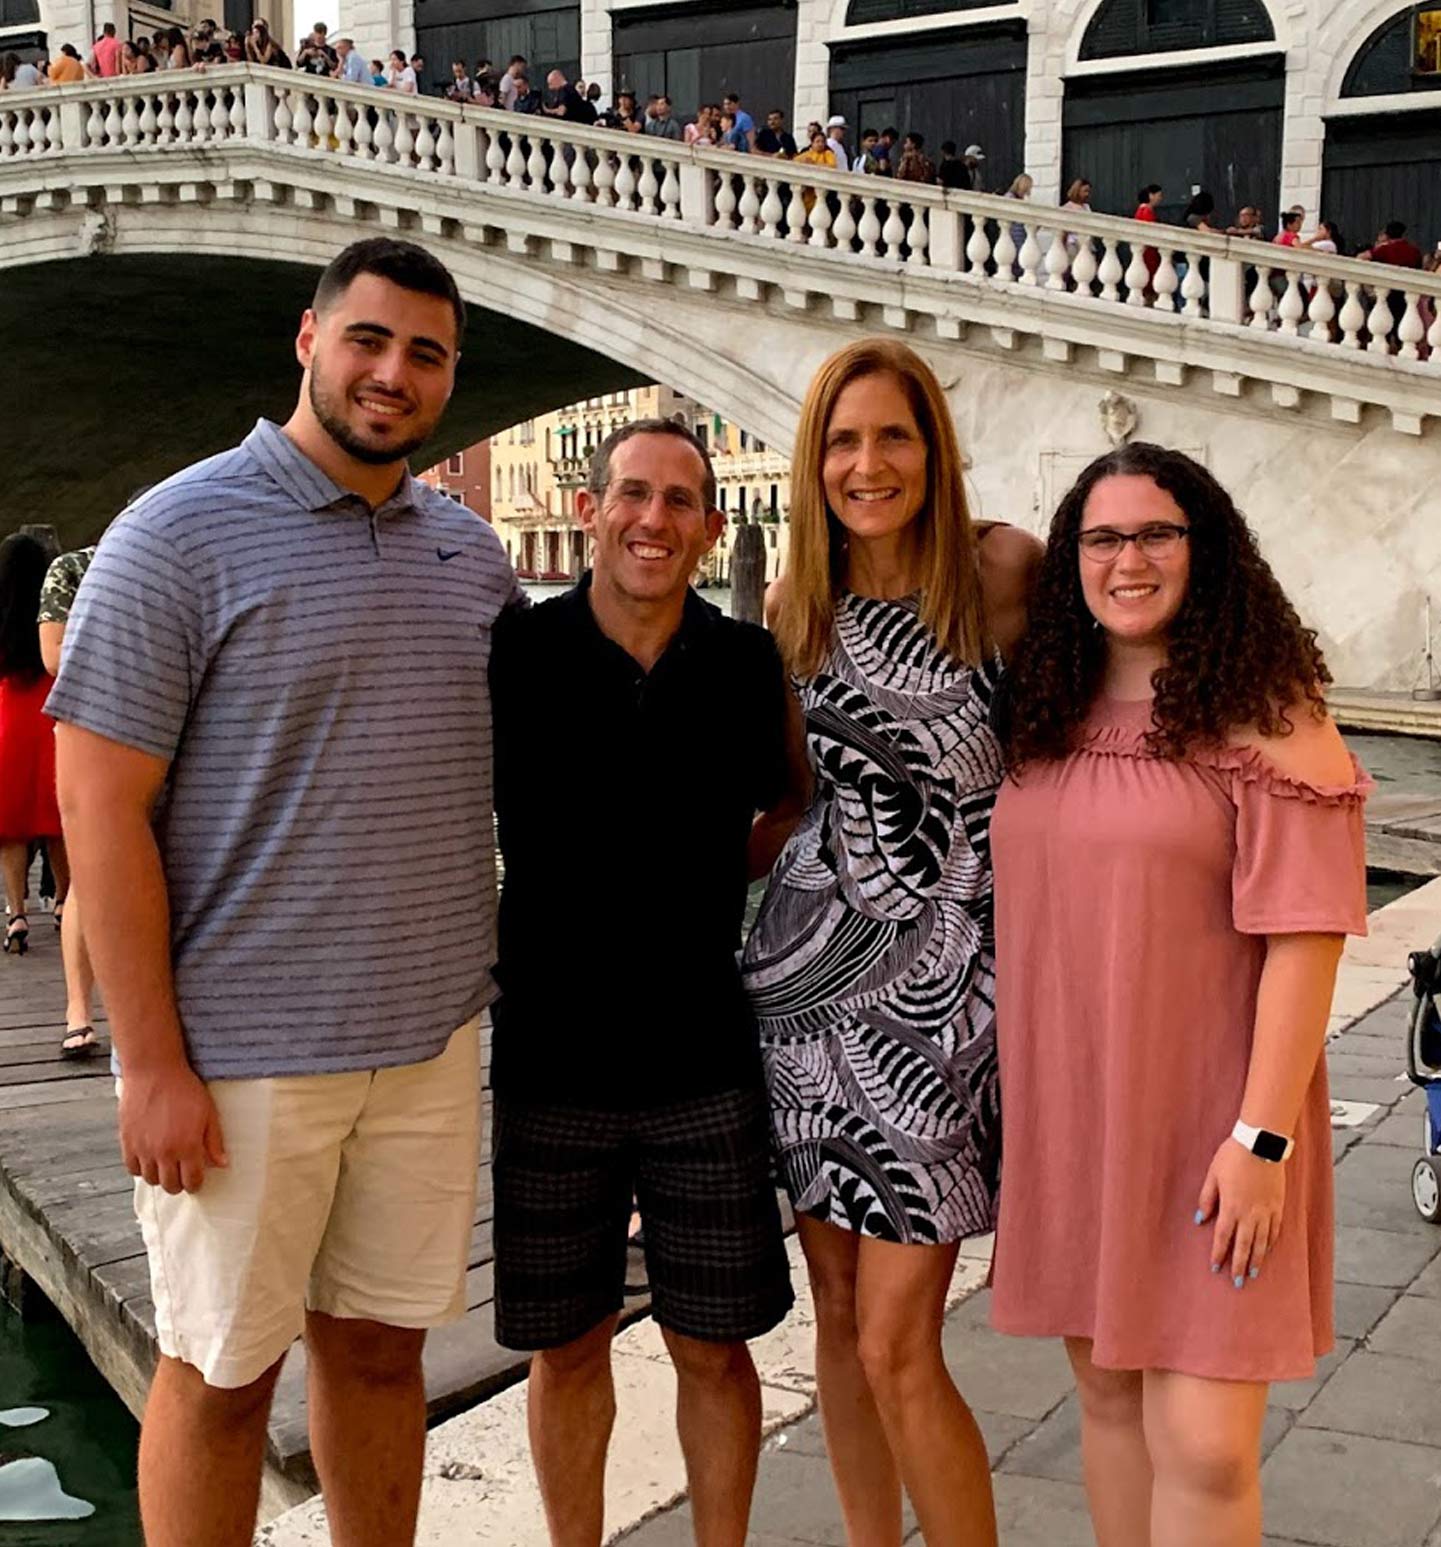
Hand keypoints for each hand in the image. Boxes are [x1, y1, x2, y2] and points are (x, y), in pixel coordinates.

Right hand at [118, 1063, 227, 1194]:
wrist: (155, 1071)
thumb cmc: (184, 1089)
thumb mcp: (208, 1113)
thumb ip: (214, 1142)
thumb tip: (222, 1164)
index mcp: (187, 1146)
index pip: (191, 1181)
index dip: (196, 1183)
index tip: (197, 1178)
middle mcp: (164, 1152)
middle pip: (170, 1186)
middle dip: (179, 1183)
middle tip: (182, 1174)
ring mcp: (143, 1148)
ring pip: (151, 1179)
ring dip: (160, 1176)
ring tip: (167, 1165)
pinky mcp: (127, 1142)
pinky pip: (132, 1168)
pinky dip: (141, 1168)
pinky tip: (150, 1158)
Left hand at [1195, 1138, 1284, 1285]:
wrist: (1260, 1144)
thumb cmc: (1232, 1157)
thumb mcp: (1212, 1175)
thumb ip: (1206, 1198)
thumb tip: (1200, 1219)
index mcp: (1231, 1207)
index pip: (1223, 1237)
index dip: (1219, 1253)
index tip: (1216, 1267)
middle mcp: (1250, 1214)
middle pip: (1244, 1246)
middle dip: (1240, 1265)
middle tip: (1238, 1282)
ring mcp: (1266, 1211)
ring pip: (1262, 1242)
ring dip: (1257, 1259)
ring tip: (1254, 1274)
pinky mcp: (1278, 1205)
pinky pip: (1275, 1229)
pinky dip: (1271, 1242)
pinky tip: (1268, 1250)